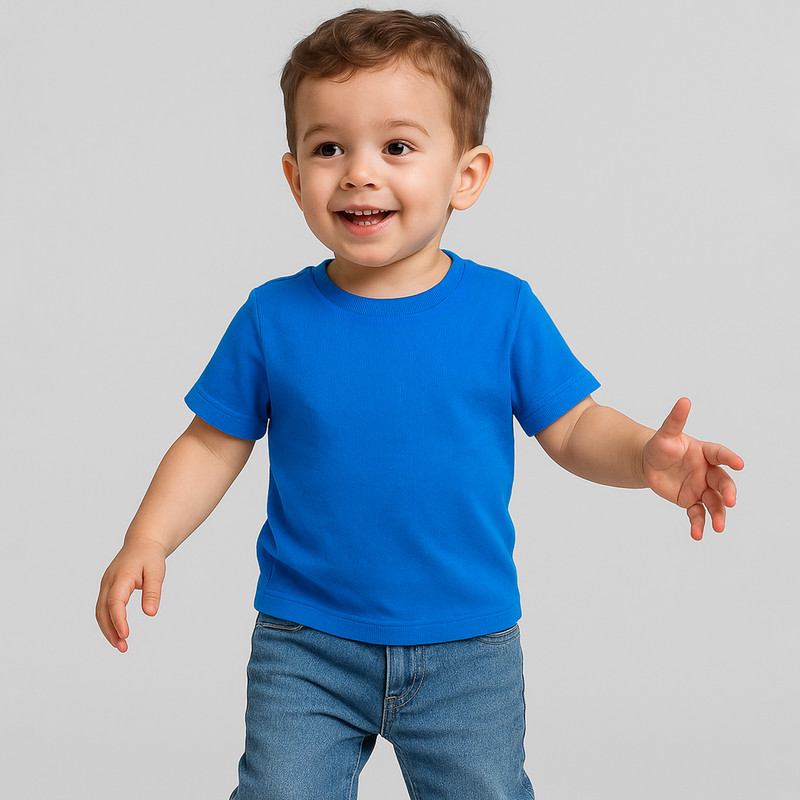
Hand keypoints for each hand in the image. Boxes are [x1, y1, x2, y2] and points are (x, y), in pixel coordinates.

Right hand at [96, 539, 166, 651]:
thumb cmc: (150, 557)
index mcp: (121, 577)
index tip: (125, 635)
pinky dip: (107, 622)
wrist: (142, 543)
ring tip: (120, 645)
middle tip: (123, 647)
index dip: (118, 620)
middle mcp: (108, 582)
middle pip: (103, 610)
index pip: (115, 602)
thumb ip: (152, 592)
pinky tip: (117, 633)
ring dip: (107, 629)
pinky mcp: (107, 589)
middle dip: (111, 631)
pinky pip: (103, 608)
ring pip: (100, 611)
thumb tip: (150, 613)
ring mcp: (105, 585)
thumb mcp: (156, 572)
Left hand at [642, 398, 743, 539]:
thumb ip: (675, 419)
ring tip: (718, 528)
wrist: (648, 464)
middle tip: (731, 501)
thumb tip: (684, 400)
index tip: (739, 464)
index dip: (729, 458)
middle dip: (728, 492)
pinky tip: (697, 535)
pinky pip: (698, 514)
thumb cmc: (660, 446)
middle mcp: (707, 471)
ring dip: (718, 515)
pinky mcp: (690, 501)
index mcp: (704, 452)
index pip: (720, 454)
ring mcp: (700, 487)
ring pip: (715, 503)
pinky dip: (699, 525)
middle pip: (723, 482)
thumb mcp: (665, 433)